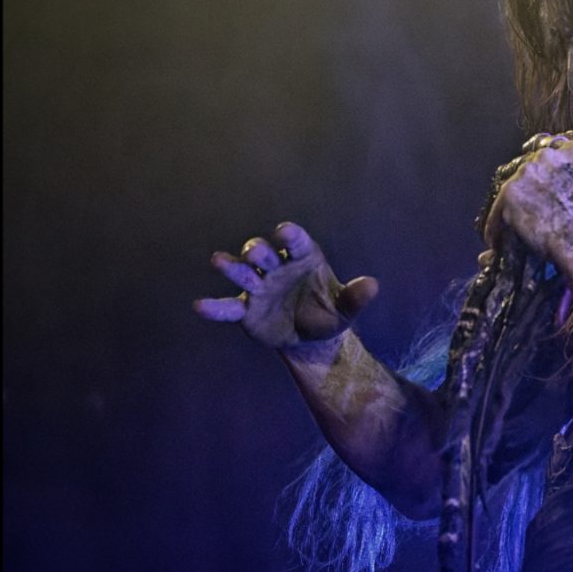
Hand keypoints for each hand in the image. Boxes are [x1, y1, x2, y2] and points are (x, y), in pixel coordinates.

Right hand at [193, 222, 377, 350]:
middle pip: (262, 253)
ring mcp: (258, 287)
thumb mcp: (347, 309)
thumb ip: (356, 297)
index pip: (295, 242)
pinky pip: (228, 307)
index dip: (290, 236)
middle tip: (255, 253)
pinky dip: (214, 307)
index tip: (285, 233)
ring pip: (242, 273)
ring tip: (218, 261)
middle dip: (258, 251)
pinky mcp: (246, 310)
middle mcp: (276, 267)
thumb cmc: (330, 314)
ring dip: (232, 266)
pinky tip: (200, 305)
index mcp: (303, 258)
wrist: (312, 339)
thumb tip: (372, 286)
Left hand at [483, 136, 572, 264]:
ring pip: (511, 191)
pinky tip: (497, 242)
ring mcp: (527, 173)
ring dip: (508, 210)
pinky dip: (495, 228)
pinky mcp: (510, 194)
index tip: (544, 191)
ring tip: (509, 231)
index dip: (546, 173)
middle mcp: (549, 156)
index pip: (553, 152)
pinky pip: (496, 213)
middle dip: (526, 189)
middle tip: (527, 213)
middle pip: (528, 167)